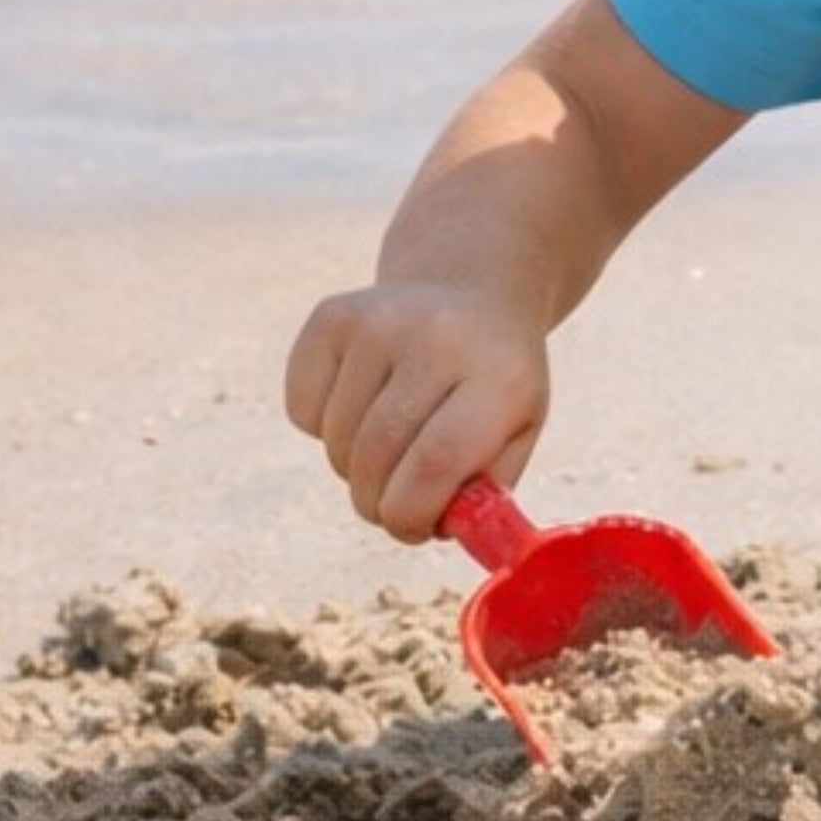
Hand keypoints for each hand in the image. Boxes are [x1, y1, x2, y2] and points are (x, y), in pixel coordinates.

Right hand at [283, 280, 549, 541]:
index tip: (410, 528)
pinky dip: (322, 429)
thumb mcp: (517, 433)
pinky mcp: (332, 316)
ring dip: (353, 467)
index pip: (438, 461)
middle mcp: (437, 336)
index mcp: (499, 373)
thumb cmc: (494, 383)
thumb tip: (434, 525)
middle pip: (378, 455)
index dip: (411, 514)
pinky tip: (363, 402)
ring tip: (389, 444)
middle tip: (392, 504)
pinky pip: (303, 410)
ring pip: (337, 439)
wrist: (468, 292)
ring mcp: (379, 319)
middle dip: (377, 503)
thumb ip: (486, 492)